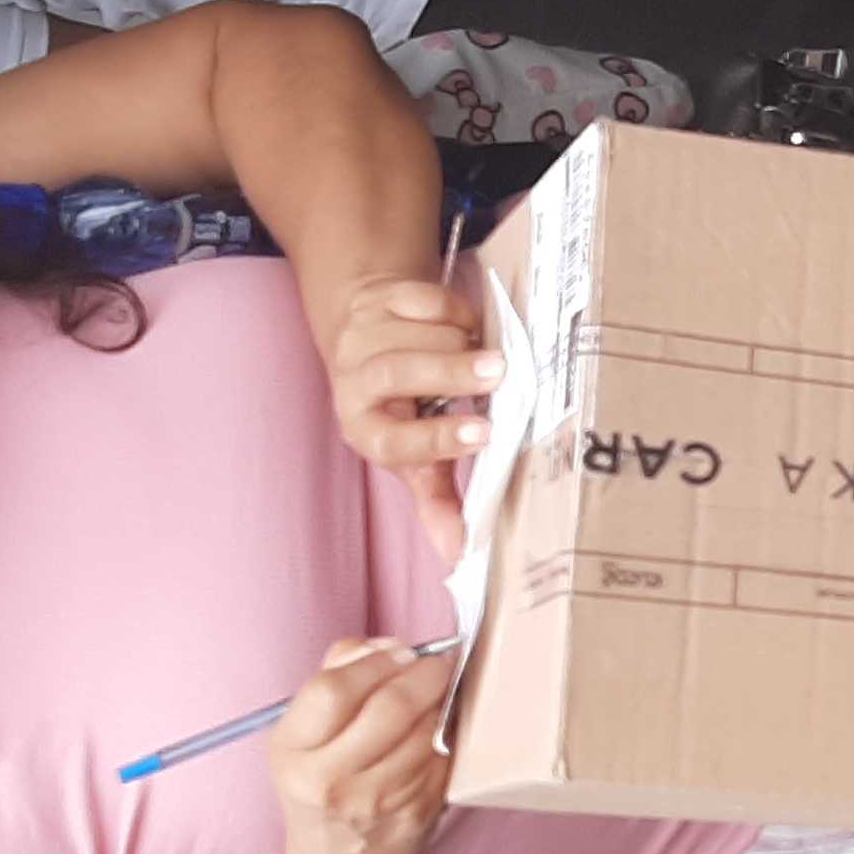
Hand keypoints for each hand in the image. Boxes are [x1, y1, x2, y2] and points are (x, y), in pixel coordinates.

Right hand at [268, 639, 455, 853]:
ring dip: (441, 705)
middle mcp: (328, 782)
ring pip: (426, 731)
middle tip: (437, 663)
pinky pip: (444, 757)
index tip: (401, 652)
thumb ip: (337, 674)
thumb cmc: (326, 780)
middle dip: (424, 675)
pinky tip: (440, 731)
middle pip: (390, 707)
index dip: (375, 662)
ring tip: (439, 696)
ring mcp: (374, 803)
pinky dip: (449, 736)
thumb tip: (388, 645)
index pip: (333, 690)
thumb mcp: (305, 732)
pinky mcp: (415, 814)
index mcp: (292, 752)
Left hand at [327, 273, 496, 563]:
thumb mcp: (414, 456)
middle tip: (499, 373)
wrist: (363, 337)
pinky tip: (468, 326)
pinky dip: (450, 309)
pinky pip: (417, 298)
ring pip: (411, 333)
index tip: (483, 434)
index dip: (438, 440)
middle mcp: (354, 384)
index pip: (396, 441)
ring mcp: (361, 336)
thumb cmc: (400, 407)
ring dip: (457, 341)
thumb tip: (459, 555)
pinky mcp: (377, 299)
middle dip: (451, 373)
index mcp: (366, 431)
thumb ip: (437, 499)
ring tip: (490, 354)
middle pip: (399, 373)